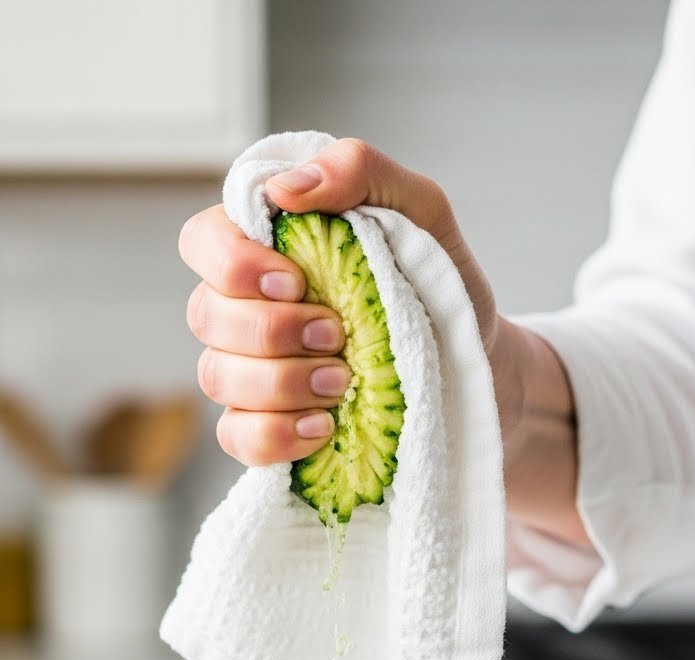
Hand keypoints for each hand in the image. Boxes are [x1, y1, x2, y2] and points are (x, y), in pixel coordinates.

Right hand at [179, 138, 500, 467]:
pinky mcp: (266, 425)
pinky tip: (324, 425)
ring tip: (341, 382)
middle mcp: (243, 307)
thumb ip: (357, 171)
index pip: (202, 242)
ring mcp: (248, 371)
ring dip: (282, 382)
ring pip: (218, 377)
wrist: (474, 359)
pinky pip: (238, 436)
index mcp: (266, 246)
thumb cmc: (437, 281)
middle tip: (337, 336)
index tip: (296, 281)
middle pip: (207, 316)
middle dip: (272, 330)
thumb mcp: (419, 209)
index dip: (233, 265)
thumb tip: (285, 188)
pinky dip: (276, 435)